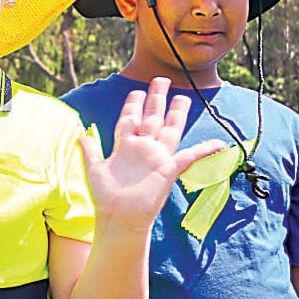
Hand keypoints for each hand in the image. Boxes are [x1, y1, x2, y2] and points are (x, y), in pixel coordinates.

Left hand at [81, 77, 223, 233]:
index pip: (130, 119)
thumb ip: (90, 150)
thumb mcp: (94, 169)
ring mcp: (156, 158)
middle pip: (152, 118)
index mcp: (125, 146)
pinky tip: (218, 143)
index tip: (136, 91)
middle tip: (161, 80)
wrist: (118, 219)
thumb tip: (80, 135)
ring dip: (175, 114)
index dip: (133, 104)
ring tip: (182, 97)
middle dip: (156, 98)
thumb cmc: (106, 197)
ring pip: (169, 130)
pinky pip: (189, 157)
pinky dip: (204, 150)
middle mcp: (143, 149)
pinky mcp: (168, 170)